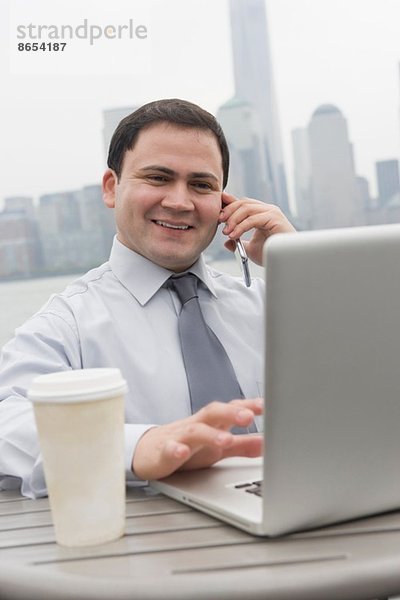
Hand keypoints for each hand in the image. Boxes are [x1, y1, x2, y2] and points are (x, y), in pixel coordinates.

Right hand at [133, 398, 262, 479]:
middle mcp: (198, 425)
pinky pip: (170, 449)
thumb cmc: (187, 446)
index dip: (248, 405)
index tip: (266, 405)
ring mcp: (180, 437)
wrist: (148, 452)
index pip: (232, 408)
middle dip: (231, 412)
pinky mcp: (164, 452)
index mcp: (213, 423)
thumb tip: (267, 443)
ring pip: (196, 431)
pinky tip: (182, 452)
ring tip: (226, 440)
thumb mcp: (219, 449)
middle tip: (248, 416)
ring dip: (211, 434)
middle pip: (214, 413)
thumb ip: (242, 445)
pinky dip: (176, 450)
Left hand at [219, 192, 295, 265]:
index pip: (242, 204)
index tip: (216, 213)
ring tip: (226, 232)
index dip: (228, 205)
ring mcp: (272, 212)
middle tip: (219, 221)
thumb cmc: (271, 254)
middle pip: (243, 202)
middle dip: (228, 211)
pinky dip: (241, 226)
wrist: (286, 262)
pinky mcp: (275, 218)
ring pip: (246, 208)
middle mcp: (267, 210)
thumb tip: (227, 242)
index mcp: (261, 213)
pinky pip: (253, 218)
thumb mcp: (250, 248)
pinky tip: (234, 235)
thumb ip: (239, 243)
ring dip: (233, 219)